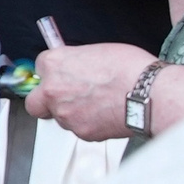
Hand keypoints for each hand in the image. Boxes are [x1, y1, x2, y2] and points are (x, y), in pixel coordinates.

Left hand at [23, 42, 158, 139]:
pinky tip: (105, 114)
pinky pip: (79, 128)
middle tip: (63, 97)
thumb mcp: (97, 51)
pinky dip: (89, 123)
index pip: (39, 67)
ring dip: (72, 112)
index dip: (54, 71)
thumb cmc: (130, 69)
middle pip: (35, 100)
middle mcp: (53, 90)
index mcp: (54, 64)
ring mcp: (65, 113)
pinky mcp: (81, 132)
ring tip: (96, 104)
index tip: (62, 74)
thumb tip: (74, 66)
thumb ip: (76, 61)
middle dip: (45, 100)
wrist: (149, 93)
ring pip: (59, 117)